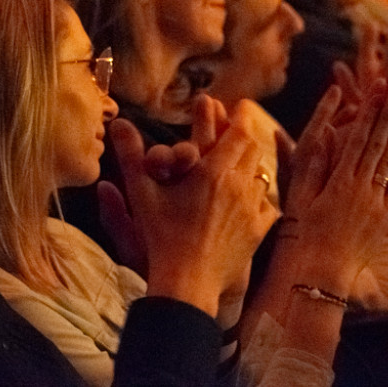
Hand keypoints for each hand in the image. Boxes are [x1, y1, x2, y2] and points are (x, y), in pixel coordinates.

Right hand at [110, 106, 278, 317]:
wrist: (187, 282)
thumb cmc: (161, 237)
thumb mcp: (142, 194)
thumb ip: (131, 155)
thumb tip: (119, 123)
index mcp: (213, 171)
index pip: (239, 131)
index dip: (239, 116)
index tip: (235, 106)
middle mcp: (238, 185)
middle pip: (252, 148)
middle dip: (242, 136)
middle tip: (233, 129)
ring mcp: (251, 209)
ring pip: (260, 175)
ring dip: (249, 165)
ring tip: (238, 163)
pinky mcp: (258, 231)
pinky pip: (268, 205)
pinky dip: (259, 197)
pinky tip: (250, 198)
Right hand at [288, 80, 387, 288]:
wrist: (320, 272)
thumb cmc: (303, 232)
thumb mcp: (300, 195)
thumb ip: (313, 163)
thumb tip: (323, 132)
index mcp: (339, 180)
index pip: (358, 137)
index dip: (369, 110)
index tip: (378, 87)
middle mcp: (362, 187)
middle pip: (379, 142)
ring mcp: (376, 201)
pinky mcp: (384, 214)